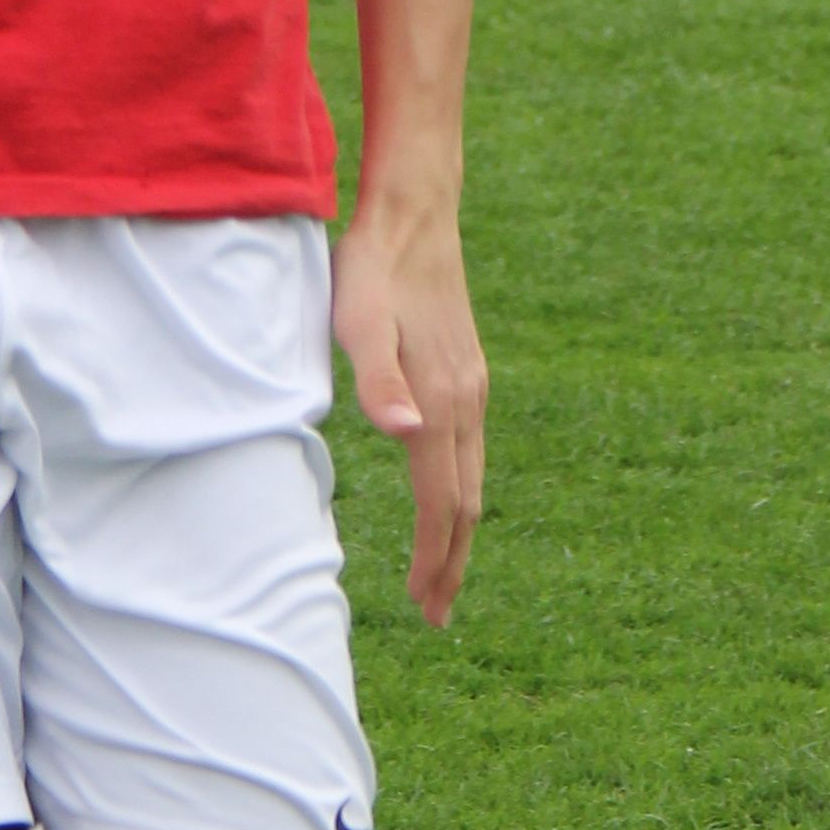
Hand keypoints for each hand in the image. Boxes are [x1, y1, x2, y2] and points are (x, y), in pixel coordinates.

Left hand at [331, 193, 486, 625]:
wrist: (413, 214)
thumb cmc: (370, 271)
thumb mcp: (357, 321)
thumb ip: (377, 380)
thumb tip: (407, 435)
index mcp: (440, 402)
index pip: (443, 502)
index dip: (434, 558)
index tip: (424, 606)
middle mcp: (466, 402)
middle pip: (466, 503)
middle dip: (452, 563)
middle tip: (436, 615)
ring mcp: (471, 388)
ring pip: (472, 479)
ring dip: (458, 533)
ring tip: (441, 574)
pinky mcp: (466, 373)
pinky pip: (469, 452)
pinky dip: (459, 493)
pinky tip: (444, 500)